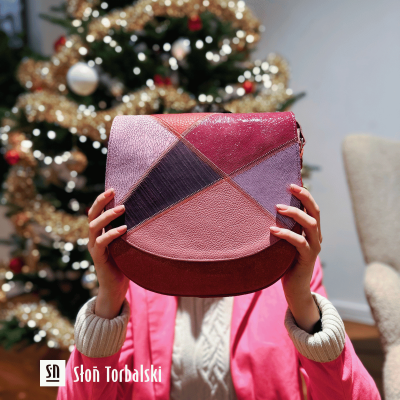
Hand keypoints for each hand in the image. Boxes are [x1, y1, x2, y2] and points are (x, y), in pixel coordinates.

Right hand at [88, 188, 128, 318]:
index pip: (97, 211)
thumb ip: (129, 230)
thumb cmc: (125, 263)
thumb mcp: (127, 243)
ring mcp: (94, 248)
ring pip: (94, 227)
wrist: (117, 287)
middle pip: (92, 215)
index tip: (113, 188)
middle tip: (113, 191)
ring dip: (107, 216)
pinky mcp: (98, 258)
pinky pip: (101, 243)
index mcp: (100, 232)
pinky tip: (124, 229)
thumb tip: (147, 213)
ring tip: (122, 208)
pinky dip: (112, 234)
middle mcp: (94, 238)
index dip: (102, 199)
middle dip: (101, 201)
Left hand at [270, 184, 321, 332]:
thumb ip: (283, 229)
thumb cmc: (285, 263)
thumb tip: (264, 212)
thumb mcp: (284, 243)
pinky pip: (299, 242)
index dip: (305, 194)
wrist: (295, 289)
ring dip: (294, 214)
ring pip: (310, 225)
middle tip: (289, 187)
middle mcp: (316, 237)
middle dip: (304, 197)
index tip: (291, 183)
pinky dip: (286, 234)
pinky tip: (272, 230)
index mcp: (312, 231)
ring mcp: (314, 248)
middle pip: (315, 212)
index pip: (312, 208)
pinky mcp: (307, 258)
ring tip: (277, 207)